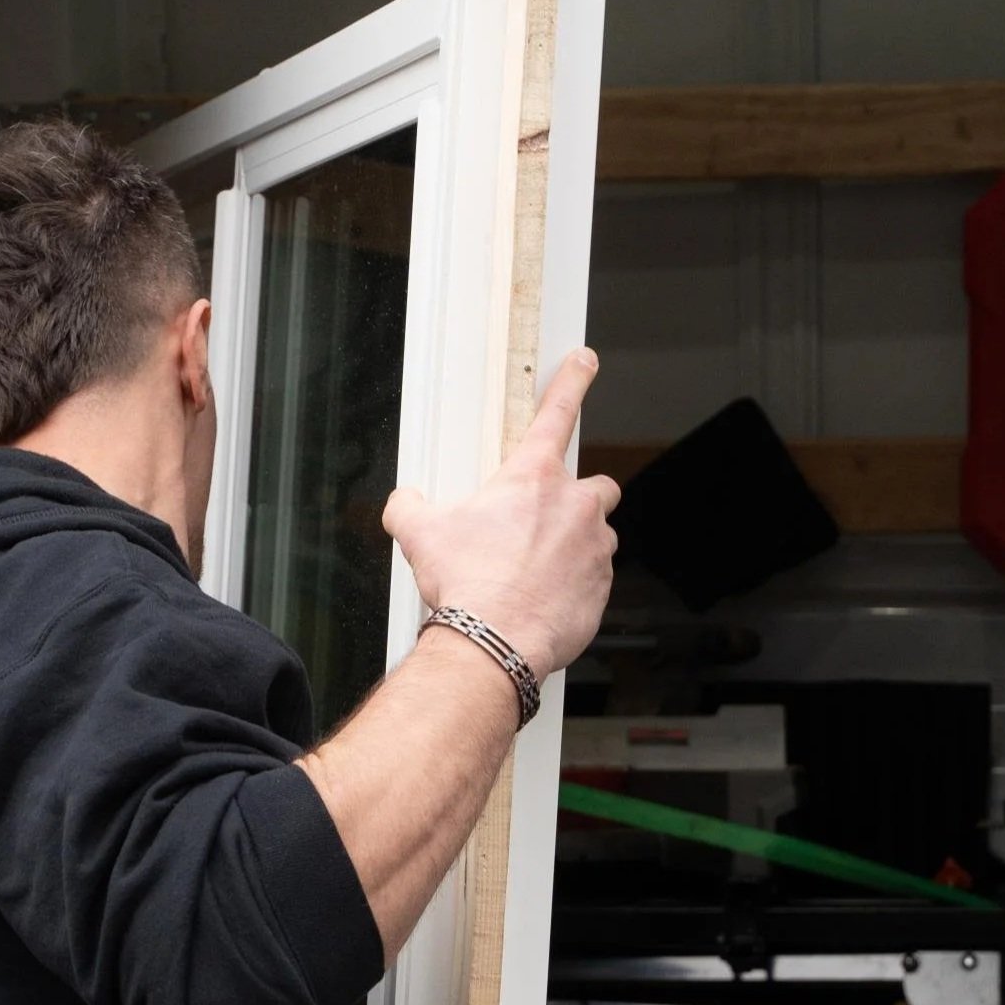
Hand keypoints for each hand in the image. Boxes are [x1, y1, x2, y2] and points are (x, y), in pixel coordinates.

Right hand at [381, 348, 619, 681]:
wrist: (493, 641)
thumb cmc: (466, 585)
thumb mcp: (420, 534)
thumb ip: (409, 506)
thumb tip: (402, 501)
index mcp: (532, 479)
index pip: (557, 413)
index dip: (572, 381)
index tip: (584, 362)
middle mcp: (573, 506)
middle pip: (595, 486)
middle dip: (576, 499)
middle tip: (545, 524)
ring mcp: (594, 547)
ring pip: (598, 535)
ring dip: (575, 546)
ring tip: (537, 573)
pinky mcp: (602, 588)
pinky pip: (596, 579)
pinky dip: (575, 586)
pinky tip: (544, 601)